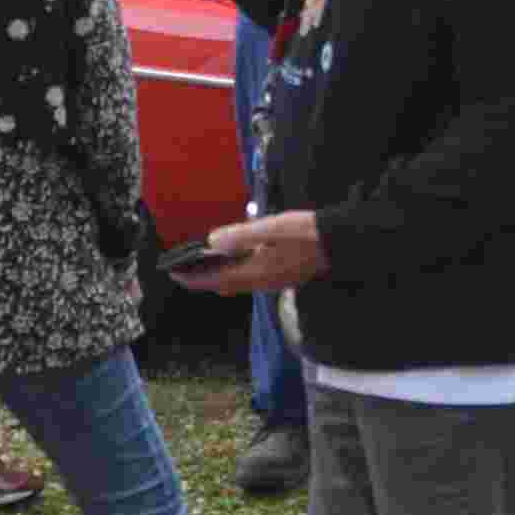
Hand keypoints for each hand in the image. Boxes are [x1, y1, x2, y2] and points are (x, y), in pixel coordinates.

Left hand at [187, 209, 325, 294]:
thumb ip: (242, 235)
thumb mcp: (273, 228)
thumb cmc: (308, 232)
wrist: (340, 243)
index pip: (217, 279)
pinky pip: (250, 280)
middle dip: (203, 280)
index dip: (194, 278)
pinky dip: (234, 273)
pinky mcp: (282, 277)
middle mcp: (263, 281)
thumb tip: (212, 240)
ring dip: (218, 277)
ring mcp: (273, 282)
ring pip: (238, 284)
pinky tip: (235, 261)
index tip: (174, 274)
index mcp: (257, 271)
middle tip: (184, 270)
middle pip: (225, 285)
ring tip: (204, 266)